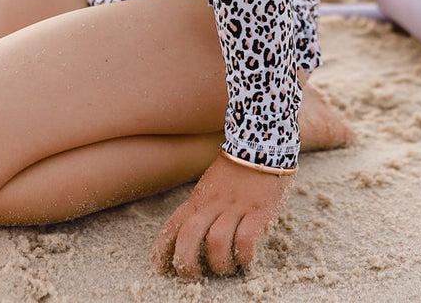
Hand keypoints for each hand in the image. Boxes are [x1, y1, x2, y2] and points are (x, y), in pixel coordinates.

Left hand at [151, 153, 292, 279]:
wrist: (263, 144)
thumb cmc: (236, 170)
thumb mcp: (210, 186)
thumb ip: (202, 207)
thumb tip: (192, 235)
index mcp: (198, 199)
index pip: (173, 226)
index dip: (161, 251)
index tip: (158, 269)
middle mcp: (212, 204)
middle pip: (189, 236)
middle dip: (186, 263)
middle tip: (193, 277)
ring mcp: (235, 207)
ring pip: (216, 242)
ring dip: (219, 264)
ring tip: (225, 268)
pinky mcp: (258, 211)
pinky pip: (246, 239)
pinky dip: (243, 256)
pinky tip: (246, 258)